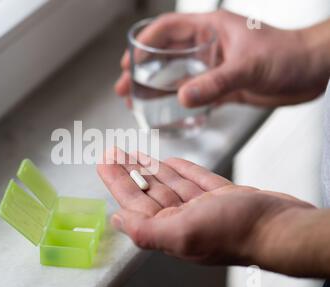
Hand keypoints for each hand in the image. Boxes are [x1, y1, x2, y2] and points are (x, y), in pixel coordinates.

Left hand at [97, 148, 314, 270]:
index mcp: (171, 229)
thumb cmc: (237, 231)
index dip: (117, 181)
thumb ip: (146, 229)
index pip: (135, 202)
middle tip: (114, 152)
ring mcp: (205, 208)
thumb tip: (116, 220)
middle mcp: (185, 220)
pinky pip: (196, 180)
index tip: (104, 162)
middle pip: (149, 191)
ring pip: (171, 185)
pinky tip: (171, 161)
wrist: (283, 227)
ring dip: (152, 169)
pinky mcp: (224, 197)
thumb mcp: (183, 232)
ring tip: (135, 154)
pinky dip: (182, 170)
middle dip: (130, 171)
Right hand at [116, 10, 328, 107]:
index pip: (168, 29)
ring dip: (157, 86)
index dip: (144, 43)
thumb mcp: (248, 67)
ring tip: (137, 99)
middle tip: (124, 85)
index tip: (127, 59)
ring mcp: (215, 65)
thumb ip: (215, 83)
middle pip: (166, 54)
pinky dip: (178, 99)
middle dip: (142, 69)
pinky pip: (194, 91)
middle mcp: (210, 46)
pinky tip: (168, 108)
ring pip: (177, 74)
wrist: (313, 72)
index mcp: (211, 29)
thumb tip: (183, 97)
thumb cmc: (289, 55)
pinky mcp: (224, 84)